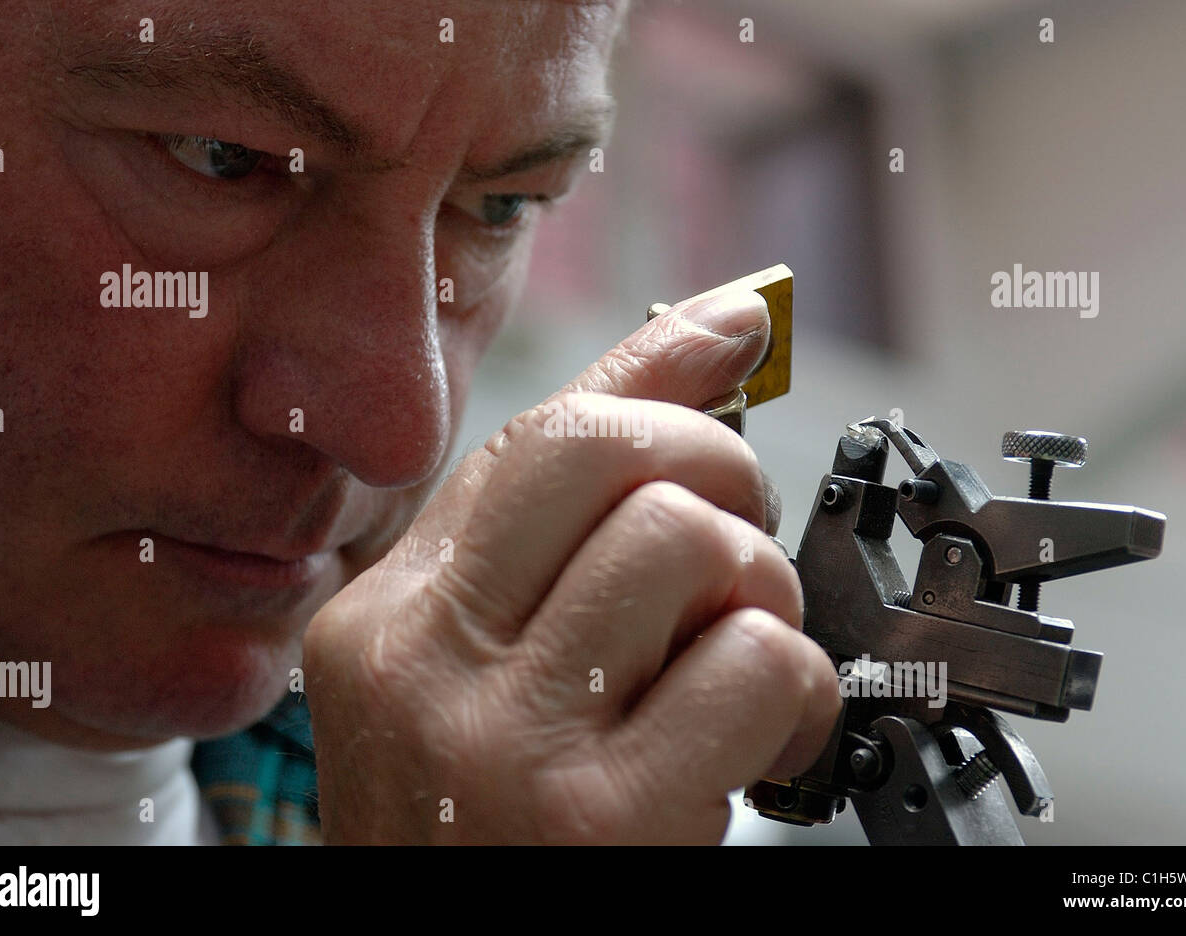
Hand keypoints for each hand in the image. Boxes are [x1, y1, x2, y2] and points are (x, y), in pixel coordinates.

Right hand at [303, 289, 841, 842]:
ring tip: (746, 667)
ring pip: (692, 543)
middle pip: (612, 458)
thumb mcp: (482, 682)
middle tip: (738, 551)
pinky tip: (769, 740)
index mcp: (387, 622)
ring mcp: (506, 743)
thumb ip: (556, 546)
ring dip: (762, 595)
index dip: (654, 374)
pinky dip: (798, 690)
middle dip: (721, 468)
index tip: (735, 329)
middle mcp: (426, 667)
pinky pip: (755, 661)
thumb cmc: (485, 834)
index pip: (534, 441)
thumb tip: (692, 362)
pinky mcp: (601, 820)